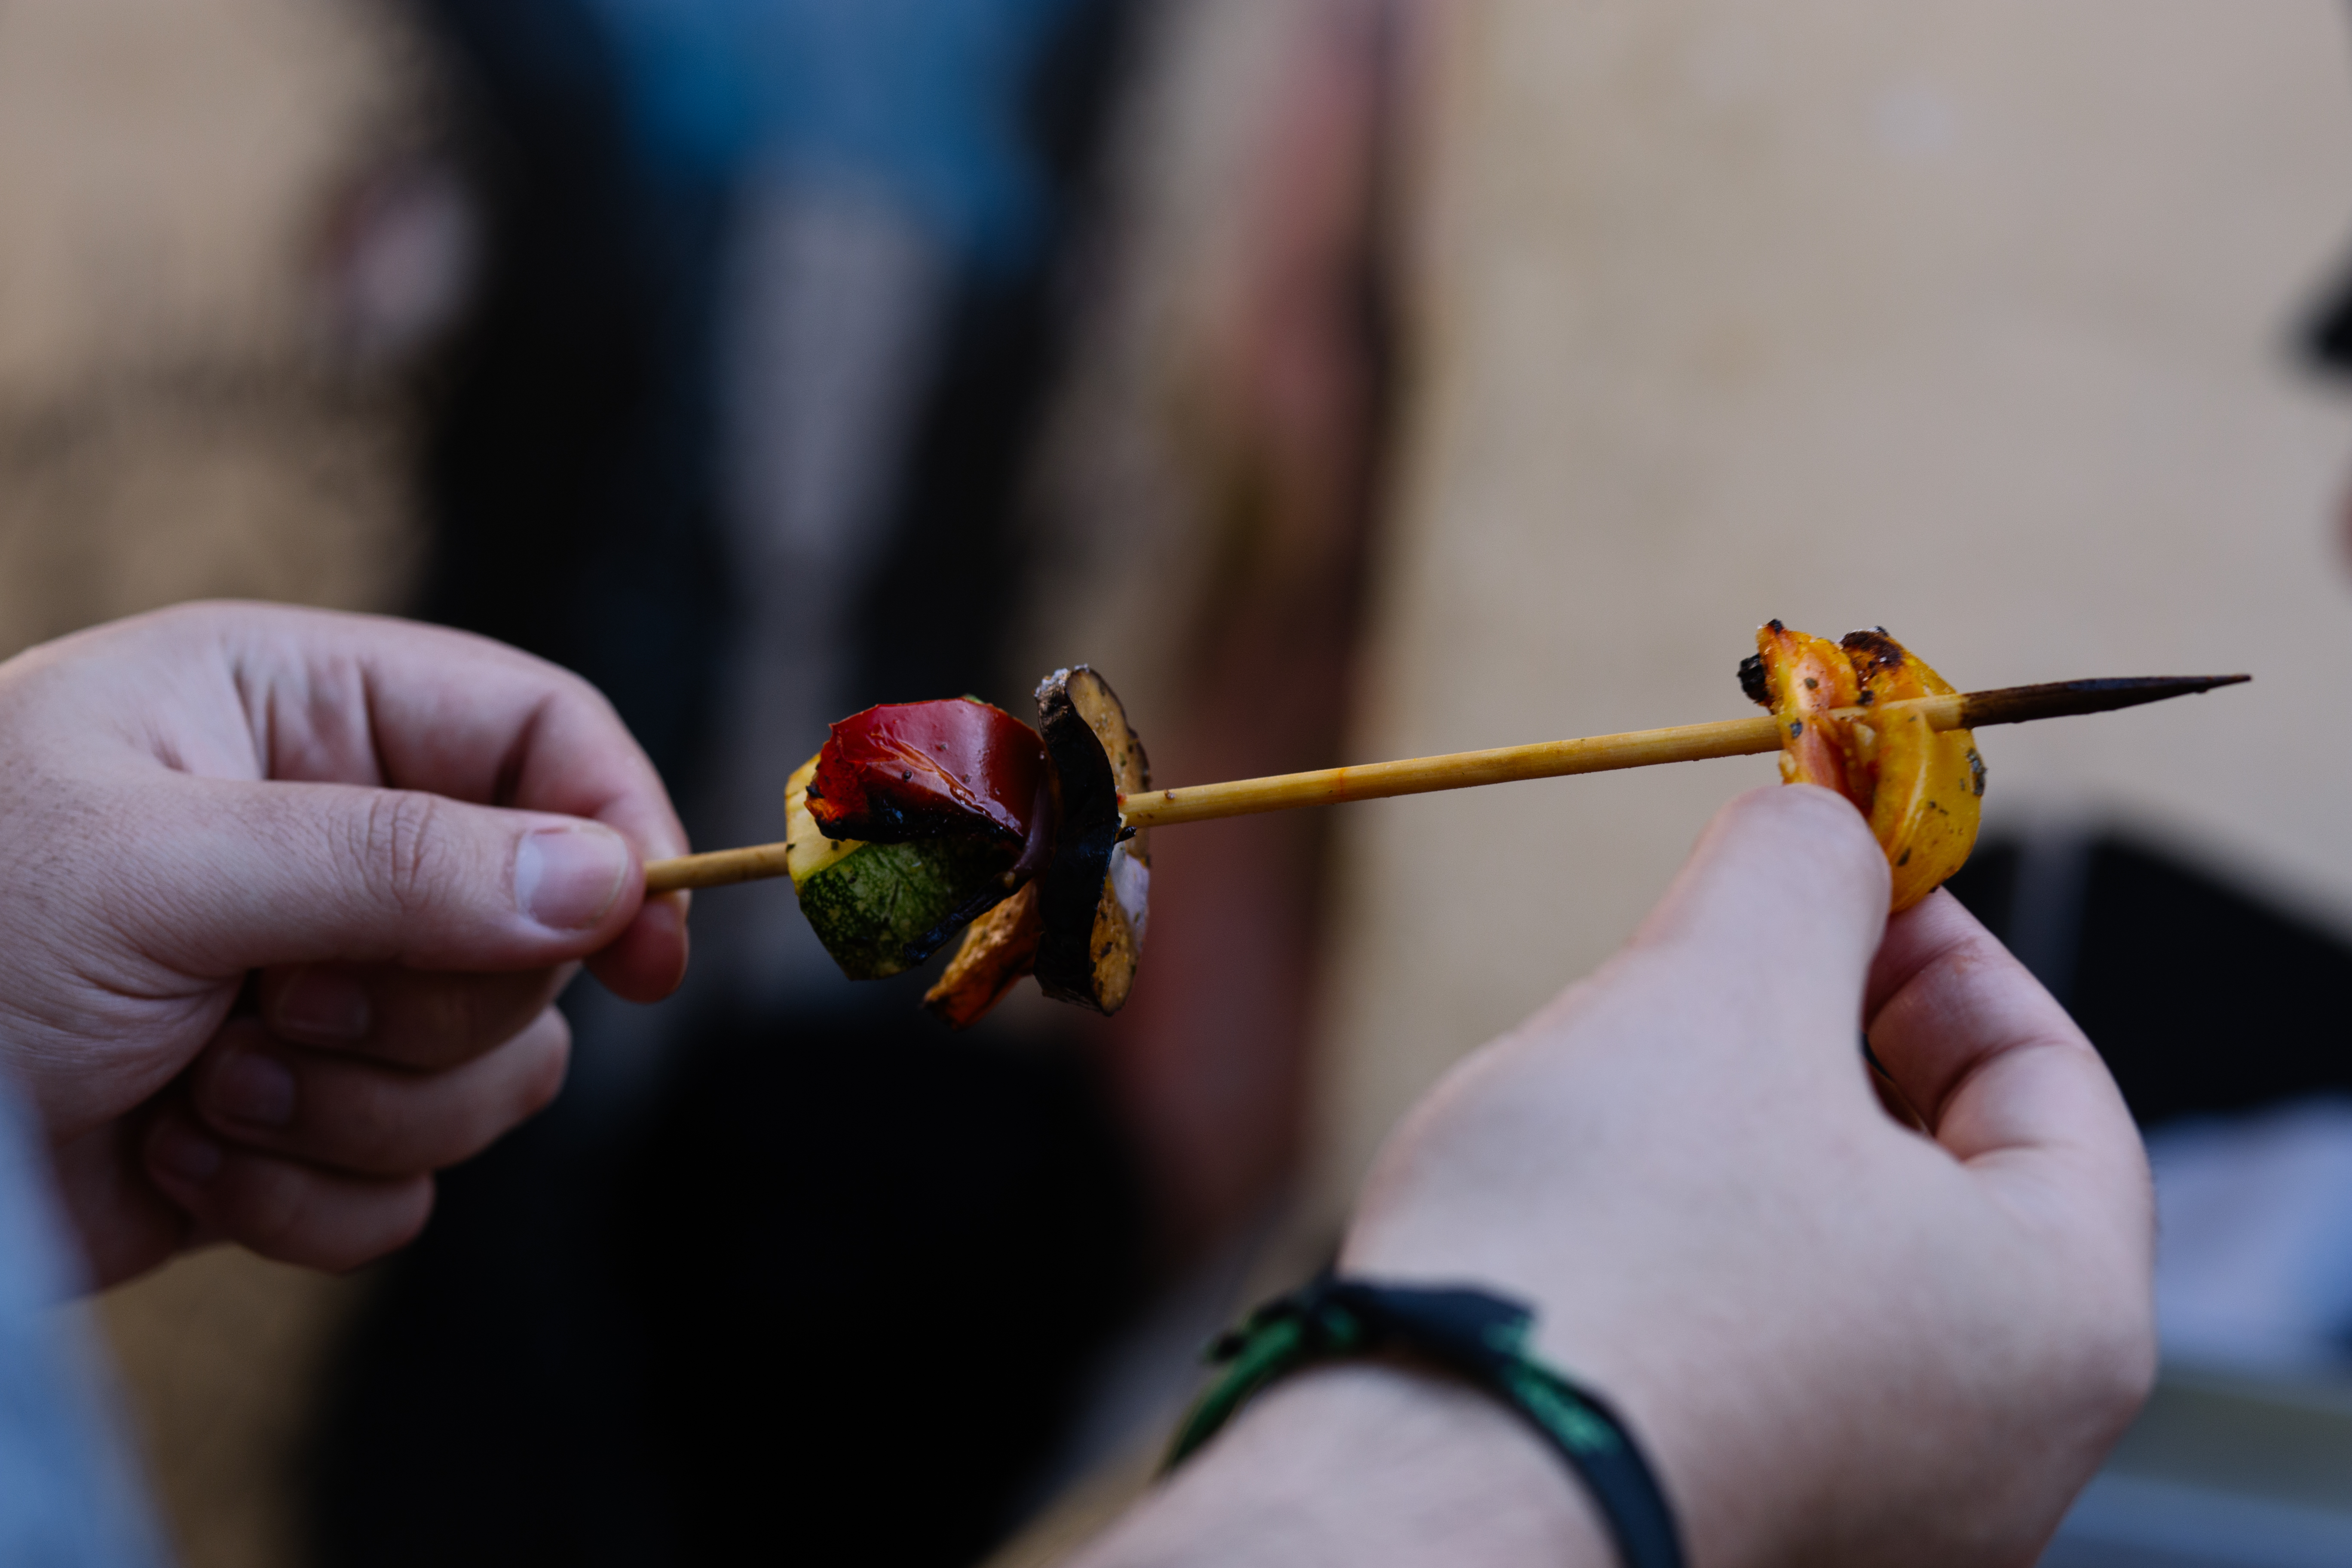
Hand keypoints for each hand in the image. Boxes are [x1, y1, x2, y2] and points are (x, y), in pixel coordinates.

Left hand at [0, 603, 688, 1285]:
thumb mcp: (153, 865)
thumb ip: (391, 861)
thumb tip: (602, 882)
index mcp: (296, 714)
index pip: (538, 735)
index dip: (613, 828)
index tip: (647, 949)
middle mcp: (328, 844)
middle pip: (531, 930)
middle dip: (421, 1005)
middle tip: (282, 1004)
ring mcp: (319, 992)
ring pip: (489, 1073)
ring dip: (355, 1110)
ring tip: (208, 1086)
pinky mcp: (299, 1128)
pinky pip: (408, 1189)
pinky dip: (304, 1198)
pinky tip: (178, 1152)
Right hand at [1082, 786, 2153, 1566]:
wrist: (1425, 1494)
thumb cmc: (1600, 1256)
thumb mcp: (1717, 991)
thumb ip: (1796, 876)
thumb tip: (1818, 820)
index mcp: (2054, 1324)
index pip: (2055, 1082)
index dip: (1942, 946)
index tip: (1840, 876)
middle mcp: (1994, 1453)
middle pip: (1942, 1178)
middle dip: (1827, 1040)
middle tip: (1724, 959)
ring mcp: (1866, 1513)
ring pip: (1831, 1265)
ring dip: (1744, 1144)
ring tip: (1619, 1084)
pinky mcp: (1735, 1531)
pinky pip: (1746, 1357)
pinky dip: (1689, 1257)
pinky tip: (1581, 1215)